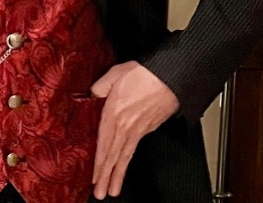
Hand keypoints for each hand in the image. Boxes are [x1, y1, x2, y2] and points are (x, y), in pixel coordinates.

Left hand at [91, 61, 179, 199]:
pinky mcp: (148, 128)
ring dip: (118, 174)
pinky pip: (134, 148)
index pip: (103, 142)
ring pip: (125, 155)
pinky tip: (123, 166)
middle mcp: (125, 124)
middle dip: (106, 175)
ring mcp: (138, 128)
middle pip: (113, 154)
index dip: (98, 161)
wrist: (171, 76)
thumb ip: (101, 85)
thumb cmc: (145, 73)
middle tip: (100, 193)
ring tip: (112, 190)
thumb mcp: (116, 72)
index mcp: (114, 111)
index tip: (94, 176)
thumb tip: (92, 94)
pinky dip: (128, 161)